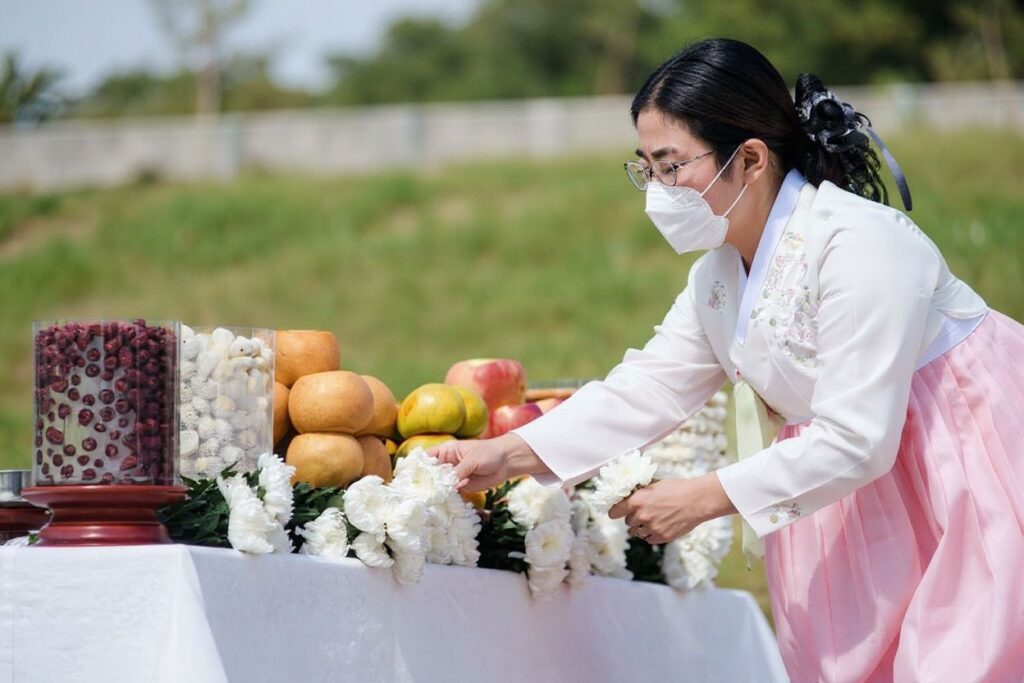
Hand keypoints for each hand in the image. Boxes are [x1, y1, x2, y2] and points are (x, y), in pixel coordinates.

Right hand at [427, 433, 546, 491]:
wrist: (506, 462)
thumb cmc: (488, 453)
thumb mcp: (471, 460)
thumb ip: (458, 472)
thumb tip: (446, 485)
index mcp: (445, 452)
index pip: (426, 458)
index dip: (417, 466)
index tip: (408, 477)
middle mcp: (446, 464)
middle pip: (431, 474)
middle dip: (425, 483)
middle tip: (416, 493)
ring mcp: (453, 476)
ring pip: (440, 486)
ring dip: (436, 492)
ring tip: (427, 501)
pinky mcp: (462, 487)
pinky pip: (451, 494)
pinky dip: (447, 498)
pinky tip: (442, 503)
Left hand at [607, 473, 736, 544]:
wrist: (697, 500)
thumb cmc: (678, 489)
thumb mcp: (655, 485)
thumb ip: (640, 494)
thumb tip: (630, 497)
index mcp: (638, 500)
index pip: (615, 511)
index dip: (615, 512)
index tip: (615, 513)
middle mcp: (642, 515)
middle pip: (628, 522)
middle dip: (634, 518)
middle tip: (645, 513)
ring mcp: (652, 527)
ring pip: (637, 532)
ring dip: (642, 528)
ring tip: (654, 520)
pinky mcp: (662, 537)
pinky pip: (649, 539)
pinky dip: (653, 535)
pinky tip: (661, 526)